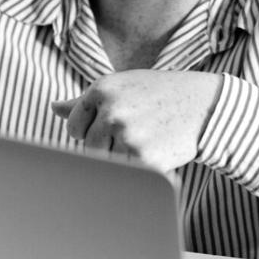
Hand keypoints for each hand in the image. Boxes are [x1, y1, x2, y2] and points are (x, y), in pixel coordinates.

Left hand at [51, 70, 222, 171]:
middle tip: (137, 132)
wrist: (205, 105)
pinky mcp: (143, 157)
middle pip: (89, 147)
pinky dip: (138, 167)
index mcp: (101, 89)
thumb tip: (53, 108)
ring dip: (123, 157)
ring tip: (147, 137)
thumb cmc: (160, 95)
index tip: (115, 125)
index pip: (74, 127)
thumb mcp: (122, 87)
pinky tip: (156, 149)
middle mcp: (111, 110)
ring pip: (106, 162)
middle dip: (109, 145)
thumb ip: (85, 101)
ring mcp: (126, 134)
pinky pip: (126, 172)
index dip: (92, 131)